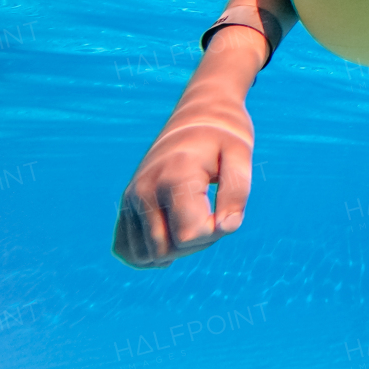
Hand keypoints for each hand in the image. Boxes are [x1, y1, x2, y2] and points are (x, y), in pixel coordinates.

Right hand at [113, 96, 253, 268]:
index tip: (227, 207)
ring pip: (148, 254)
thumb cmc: (224, 135)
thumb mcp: (241, 154)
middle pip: (167, 249)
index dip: (216, 231)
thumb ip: (237, 192)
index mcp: (174, 177)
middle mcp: (144, 190)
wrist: (198, 113)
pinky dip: (151, 254)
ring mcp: (131, 198)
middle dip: (199, 242)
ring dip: (178, 249)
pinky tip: (173, 238)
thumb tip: (225, 227)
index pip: (189, 235)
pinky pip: (127, 248)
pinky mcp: (127, 204)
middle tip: (214, 211)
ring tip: (196, 217)